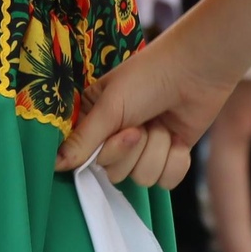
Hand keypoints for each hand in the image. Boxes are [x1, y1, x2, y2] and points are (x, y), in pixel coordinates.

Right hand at [54, 28, 239, 186]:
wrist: (197, 70)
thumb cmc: (148, 77)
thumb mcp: (111, 105)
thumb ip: (83, 139)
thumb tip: (54, 164)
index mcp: (94, 121)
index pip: (86, 160)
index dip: (105, 152)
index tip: (120, 130)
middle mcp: (116, 138)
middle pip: (115, 174)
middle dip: (133, 150)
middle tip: (144, 122)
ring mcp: (144, 149)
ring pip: (143, 179)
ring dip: (157, 150)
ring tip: (162, 123)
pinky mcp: (170, 156)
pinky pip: (167, 182)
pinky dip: (175, 160)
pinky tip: (178, 138)